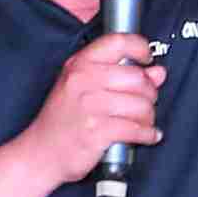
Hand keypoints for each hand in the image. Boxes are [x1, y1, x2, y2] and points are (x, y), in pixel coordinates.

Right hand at [16, 25, 165, 184]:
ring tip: (141, 122)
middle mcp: (83, 81)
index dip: (140, 48)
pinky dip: (147, 134)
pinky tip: (145, 135)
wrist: (40, 154)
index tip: (147, 60)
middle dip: (149, 94)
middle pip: (138, 77)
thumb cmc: (61, 122)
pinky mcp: (97, 130)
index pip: (118, 42)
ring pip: (142, 105)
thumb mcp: (81, 89)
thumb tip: (157, 72)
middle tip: (144, 103)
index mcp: (79, 65)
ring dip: (148, 117)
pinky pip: (137, 129)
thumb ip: (120, 76)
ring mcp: (89, 106)